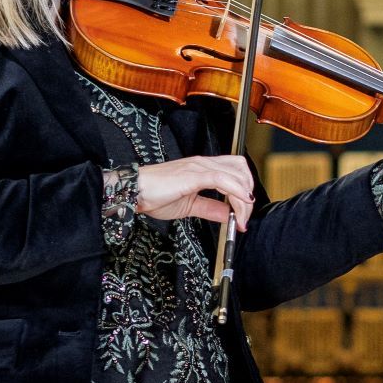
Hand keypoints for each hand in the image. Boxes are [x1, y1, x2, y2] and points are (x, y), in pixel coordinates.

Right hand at [135, 154, 257, 227]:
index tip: (244, 215)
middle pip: (240, 171)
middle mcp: (203, 164)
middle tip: (243, 218)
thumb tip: (227, 215)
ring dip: (244, 199)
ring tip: (240, 218)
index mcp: (202, 168)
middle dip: (248, 195)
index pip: (236, 172)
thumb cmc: (154, 195)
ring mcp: (198, 167)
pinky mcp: (193, 174)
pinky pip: (222, 179)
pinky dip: (236, 190)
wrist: (134, 192)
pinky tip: (241, 203)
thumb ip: (210, 208)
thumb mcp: (189, 206)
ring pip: (235, 175)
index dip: (245, 191)